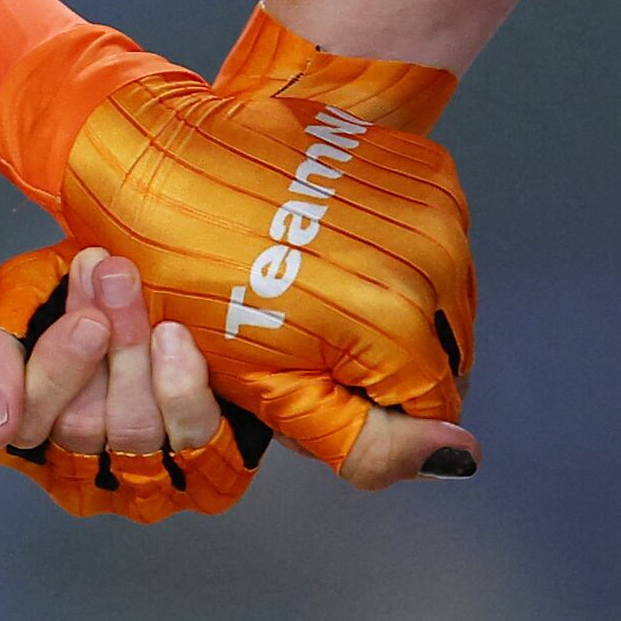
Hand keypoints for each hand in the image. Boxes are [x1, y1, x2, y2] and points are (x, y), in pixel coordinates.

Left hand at [0, 12, 482, 491]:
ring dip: (396, 311)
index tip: (316, 382)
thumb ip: (364, 439)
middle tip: (307, 337)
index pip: (432, 411)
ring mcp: (435, 207)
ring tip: (313, 288)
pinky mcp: (426, 168)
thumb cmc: (194, 280)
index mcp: (399, 324)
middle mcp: (435, 262)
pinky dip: (395, 257)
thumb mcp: (267, 385)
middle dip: (388, 364)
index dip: (373, 413)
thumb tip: (458, 463)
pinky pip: (433, 243)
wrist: (162, 157)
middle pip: (445, 356)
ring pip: (444, 300)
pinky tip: (329, 247)